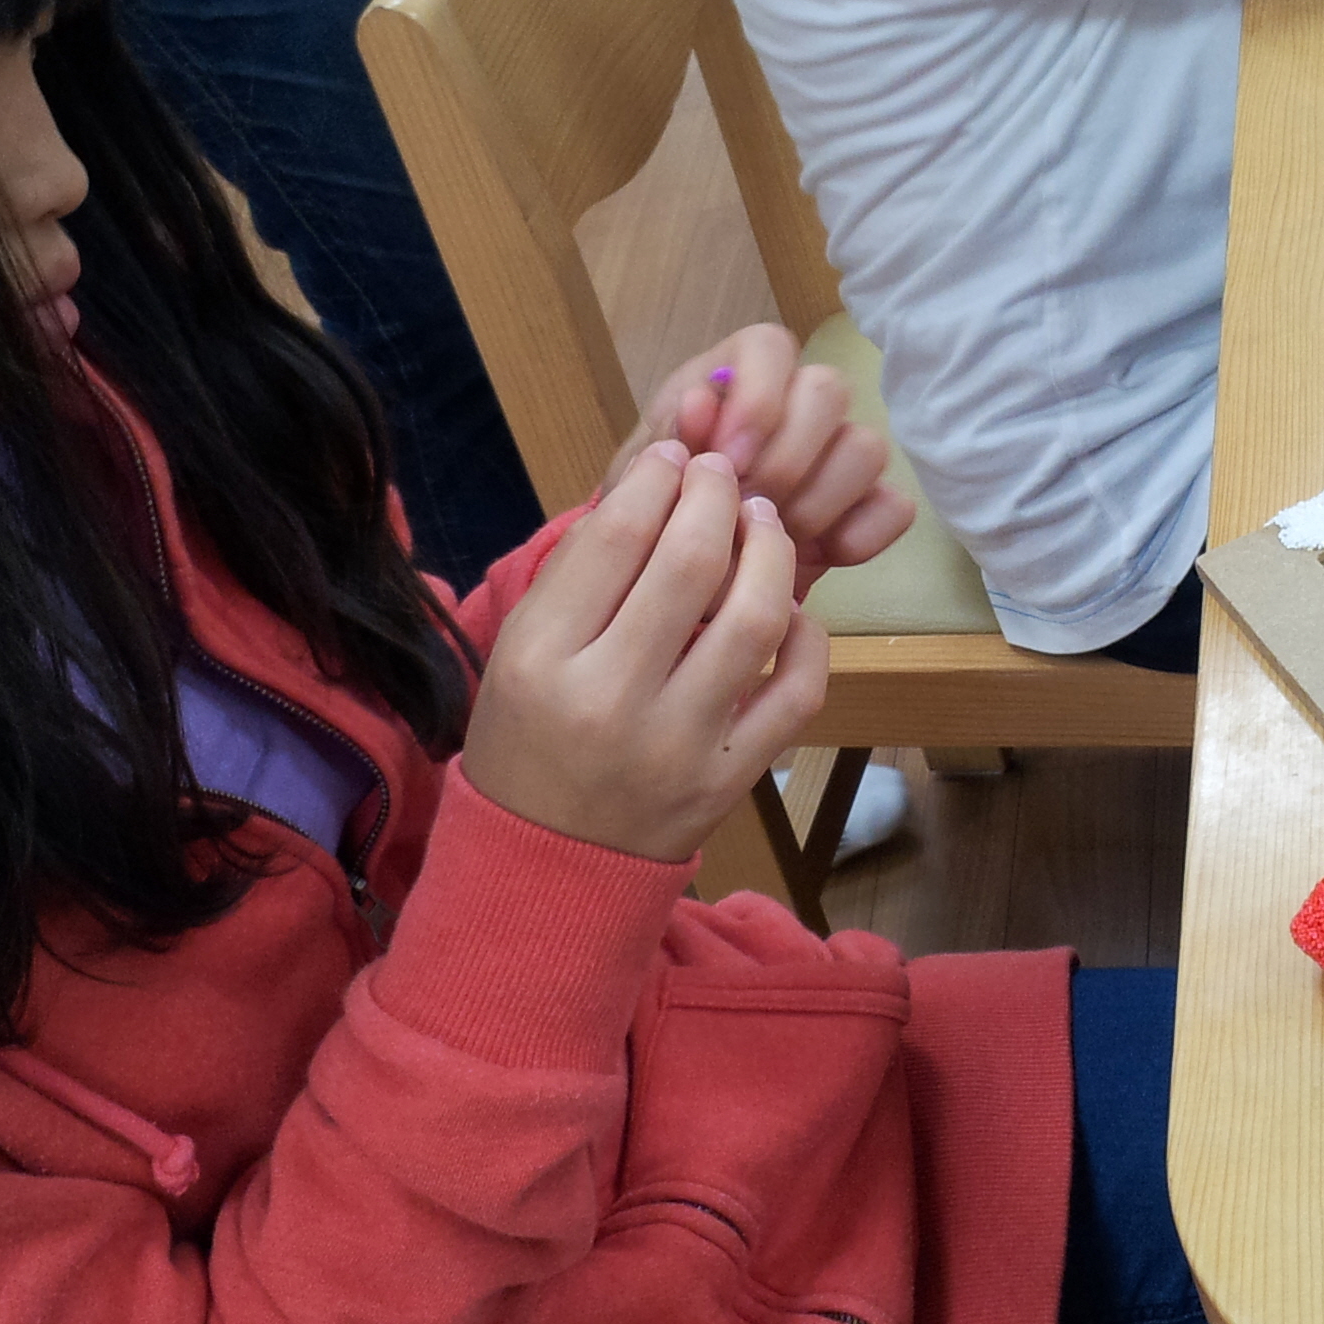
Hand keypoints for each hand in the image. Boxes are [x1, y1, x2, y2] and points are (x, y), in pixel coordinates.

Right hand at [464, 443, 828, 860]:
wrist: (545, 864)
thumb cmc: (527, 739)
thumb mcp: (517, 651)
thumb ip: (580, 573)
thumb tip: (657, 483)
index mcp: (542, 660)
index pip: (615, 536)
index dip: (656, 478)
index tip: (674, 459)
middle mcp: (611, 700)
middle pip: (691, 562)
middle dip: (717, 495)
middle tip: (723, 473)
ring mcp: (679, 746)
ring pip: (756, 618)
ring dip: (771, 550)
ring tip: (761, 523)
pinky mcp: (730, 780)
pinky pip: (797, 692)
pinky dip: (806, 638)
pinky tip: (788, 610)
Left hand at [603, 326, 914, 595]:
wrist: (673, 568)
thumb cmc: (657, 502)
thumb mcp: (645, 471)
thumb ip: (670, 437)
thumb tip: (700, 402)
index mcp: (738, 372)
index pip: (771, 348)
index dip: (758, 400)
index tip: (727, 461)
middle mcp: (797, 400)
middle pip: (829, 390)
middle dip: (788, 460)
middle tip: (746, 510)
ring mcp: (837, 451)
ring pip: (867, 448)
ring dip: (818, 502)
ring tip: (771, 539)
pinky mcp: (864, 506)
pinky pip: (894, 508)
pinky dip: (861, 535)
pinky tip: (817, 556)